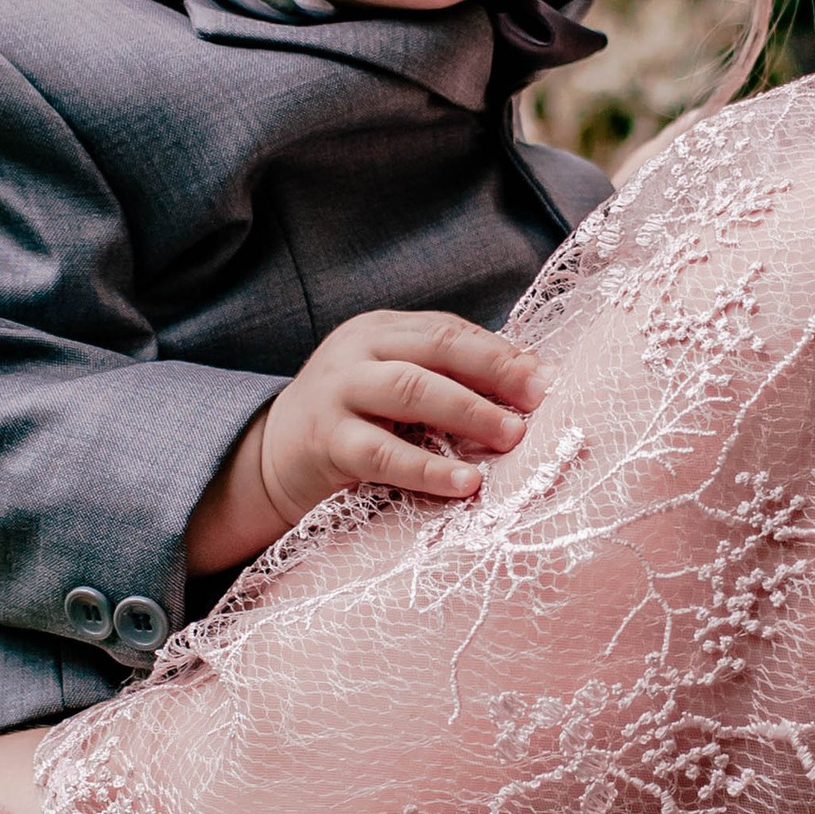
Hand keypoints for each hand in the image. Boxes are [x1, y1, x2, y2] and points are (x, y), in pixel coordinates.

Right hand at [184, 312, 544, 571]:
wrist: (268, 462)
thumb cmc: (352, 424)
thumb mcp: (393, 386)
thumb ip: (447, 378)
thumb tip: (531, 381)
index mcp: (380, 330)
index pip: (449, 330)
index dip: (500, 352)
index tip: (546, 378)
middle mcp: (357, 351)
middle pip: (436, 348)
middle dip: (494, 371)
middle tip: (539, 400)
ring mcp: (337, 392)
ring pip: (411, 389)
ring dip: (468, 411)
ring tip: (512, 436)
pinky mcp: (326, 441)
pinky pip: (382, 453)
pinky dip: (427, 468)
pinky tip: (465, 483)